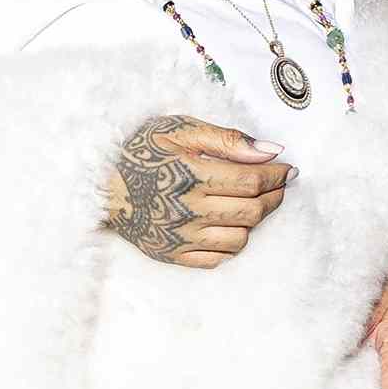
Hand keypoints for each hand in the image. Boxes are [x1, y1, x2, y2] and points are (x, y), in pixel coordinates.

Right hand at [103, 114, 295, 268]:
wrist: (100, 184)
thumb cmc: (141, 150)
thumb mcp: (180, 130)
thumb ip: (227, 139)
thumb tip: (270, 150)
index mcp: (190, 175)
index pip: (251, 181)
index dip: (276, 175)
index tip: (288, 168)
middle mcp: (187, 210)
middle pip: (251, 211)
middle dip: (274, 196)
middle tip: (279, 184)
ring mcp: (180, 237)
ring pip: (240, 238)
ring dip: (255, 220)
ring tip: (254, 201)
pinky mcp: (173, 255)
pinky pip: (218, 259)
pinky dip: (233, 243)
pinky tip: (231, 223)